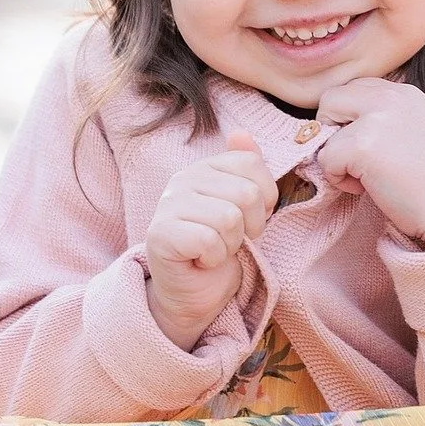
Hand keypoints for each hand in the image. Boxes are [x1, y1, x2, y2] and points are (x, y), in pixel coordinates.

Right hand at [145, 131, 278, 350]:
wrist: (193, 292)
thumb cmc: (220, 248)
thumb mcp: (243, 207)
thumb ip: (246, 170)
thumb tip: (241, 133)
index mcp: (205, 168)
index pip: (252, 164)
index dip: (264, 198)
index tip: (249, 219)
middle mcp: (182, 179)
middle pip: (246, 193)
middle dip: (249, 227)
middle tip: (229, 239)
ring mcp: (168, 205)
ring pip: (229, 218)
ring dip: (231, 244)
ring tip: (215, 250)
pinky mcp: (160, 234)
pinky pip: (209, 240)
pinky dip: (214, 258)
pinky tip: (201, 260)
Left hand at [316, 78, 424, 248]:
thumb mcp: (411, 131)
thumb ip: (380, 118)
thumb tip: (331, 125)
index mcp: (405, 92)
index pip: (354, 89)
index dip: (350, 119)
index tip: (369, 147)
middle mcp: (391, 96)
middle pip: (331, 99)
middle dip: (333, 131)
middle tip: (358, 159)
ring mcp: (376, 118)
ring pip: (323, 130)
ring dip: (336, 158)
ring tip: (368, 176)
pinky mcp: (363, 145)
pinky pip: (325, 159)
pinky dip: (339, 179)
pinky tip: (369, 187)